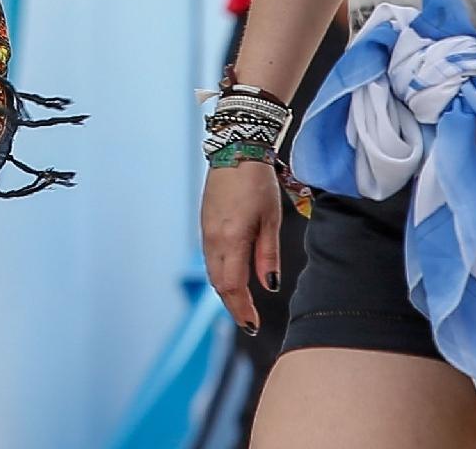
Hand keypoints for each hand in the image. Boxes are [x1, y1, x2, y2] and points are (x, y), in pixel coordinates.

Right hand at [202, 160, 282, 335]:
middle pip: (219, 284)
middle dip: (233, 305)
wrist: (235, 151)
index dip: (242, 309)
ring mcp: (205, 232)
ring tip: (243, 304)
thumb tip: (270, 285)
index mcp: (231, 240)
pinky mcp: (204, 225)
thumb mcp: (271, 220)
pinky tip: (233, 276)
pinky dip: (220, 274)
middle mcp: (213, 240)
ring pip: (212, 272)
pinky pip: (210, 258)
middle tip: (249, 321)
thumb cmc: (257, 183)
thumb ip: (268, 255)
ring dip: (226, 291)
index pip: (233, 286)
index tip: (253, 325)